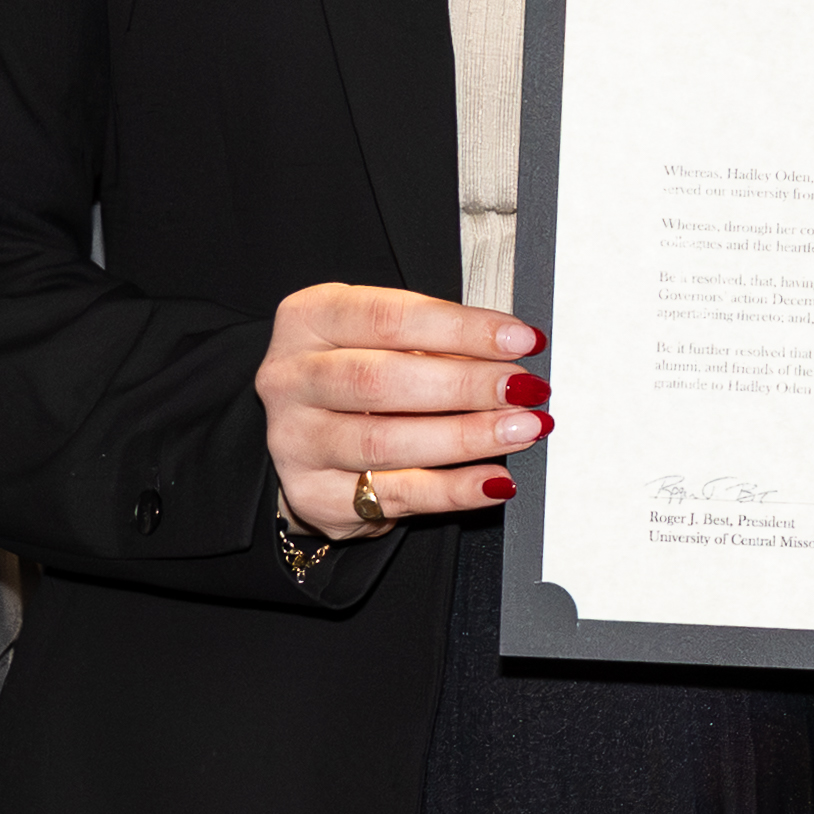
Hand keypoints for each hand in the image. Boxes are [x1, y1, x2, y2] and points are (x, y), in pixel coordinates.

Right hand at [255, 282, 542, 537]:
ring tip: (521, 429)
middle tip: (524, 388)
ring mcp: (296, 440)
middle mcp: (290, 378)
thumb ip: (434, 343)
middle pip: (382, 380)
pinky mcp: (313, 495)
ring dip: (465, 437)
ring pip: (385, 442)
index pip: (389, 317)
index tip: (520, 339)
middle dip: (465, 384)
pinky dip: (453, 489)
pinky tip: (494, 480)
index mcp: (309, 319)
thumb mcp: (381, 341)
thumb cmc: (356, 376)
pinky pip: (395, 495)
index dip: (461, 328)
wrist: (307, 440)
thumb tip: (511, 352)